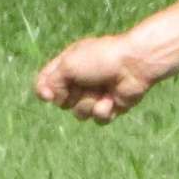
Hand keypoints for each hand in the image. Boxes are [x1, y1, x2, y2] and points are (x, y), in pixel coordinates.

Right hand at [34, 34, 154, 122]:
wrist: (134, 65)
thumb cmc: (101, 59)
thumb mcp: (69, 65)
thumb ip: (51, 81)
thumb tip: (52, 99)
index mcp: (67, 65)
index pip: (45, 82)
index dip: (43, 91)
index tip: (47, 95)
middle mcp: (79, 81)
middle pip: (60, 102)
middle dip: (71, 97)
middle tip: (86, 83)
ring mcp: (94, 94)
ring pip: (79, 113)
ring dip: (89, 104)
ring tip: (102, 91)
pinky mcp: (109, 106)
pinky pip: (97, 119)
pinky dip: (104, 110)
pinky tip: (112, 99)